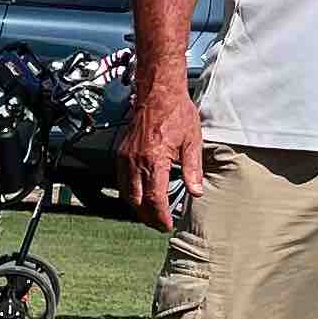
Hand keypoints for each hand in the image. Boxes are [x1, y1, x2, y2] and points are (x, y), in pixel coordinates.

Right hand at [123, 74, 208, 230]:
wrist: (157, 93)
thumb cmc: (176, 113)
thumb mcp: (192, 141)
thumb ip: (193, 169)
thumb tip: (196, 192)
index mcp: (155, 160)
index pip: (155, 199)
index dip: (161, 216)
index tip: (167, 224)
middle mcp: (136, 161)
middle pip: (138, 201)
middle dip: (148, 217)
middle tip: (160, 224)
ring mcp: (126, 158)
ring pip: (126, 193)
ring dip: (138, 207)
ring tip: (151, 214)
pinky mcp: (121, 153)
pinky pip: (121, 180)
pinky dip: (130, 192)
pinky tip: (141, 195)